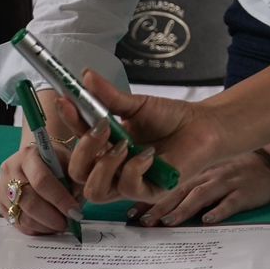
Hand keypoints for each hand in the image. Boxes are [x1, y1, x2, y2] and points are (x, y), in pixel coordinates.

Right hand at [0, 126, 85, 235]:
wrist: (37, 158)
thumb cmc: (57, 162)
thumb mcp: (69, 164)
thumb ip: (74, 183)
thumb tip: (74, 210)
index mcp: (28, 155)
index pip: (42, 180)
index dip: (59, 199)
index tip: (75, 212)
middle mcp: (11, 169)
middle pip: (29, 201)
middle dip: (51, 217)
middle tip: (67, 224)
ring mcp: (2, 187)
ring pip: (22, 216)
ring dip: (44, 226)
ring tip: (59, 226)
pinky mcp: (0, 203)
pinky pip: (17, 223)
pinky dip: (35, 229)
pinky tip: (47, 227)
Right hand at [63, 70, 227, 204]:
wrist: (204, 126)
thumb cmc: (171, 118)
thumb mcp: (136, 105)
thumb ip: (109, 97)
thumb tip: (86, 76)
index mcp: (105, 149)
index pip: (77, 142)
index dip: (69, 123)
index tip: (65, 100)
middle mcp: (113, 169)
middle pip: (77, 174)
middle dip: (84, 150)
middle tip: (102, 126)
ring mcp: (129, 184)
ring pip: (95, 191)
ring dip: (104, 166)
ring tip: (123, 144)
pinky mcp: (150, 192)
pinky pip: (128, 188)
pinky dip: (133, 169)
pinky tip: (148, 154)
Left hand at [127, 151, 269, 227]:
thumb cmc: (236, 171)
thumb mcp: (211, 174)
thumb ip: (190, 187)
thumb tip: (160, 207)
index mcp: (198, 174)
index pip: (168, 186)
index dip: (149, 199)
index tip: (131, 214)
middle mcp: (208, 177)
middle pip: (179, 191)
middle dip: (159, 207)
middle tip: (142, 222)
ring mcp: (226, 183)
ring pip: (201, 196)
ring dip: (183, 209)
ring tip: (167, 222)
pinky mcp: (244, 193)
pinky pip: (231, 202)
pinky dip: (219, 210)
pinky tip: (208, 220)